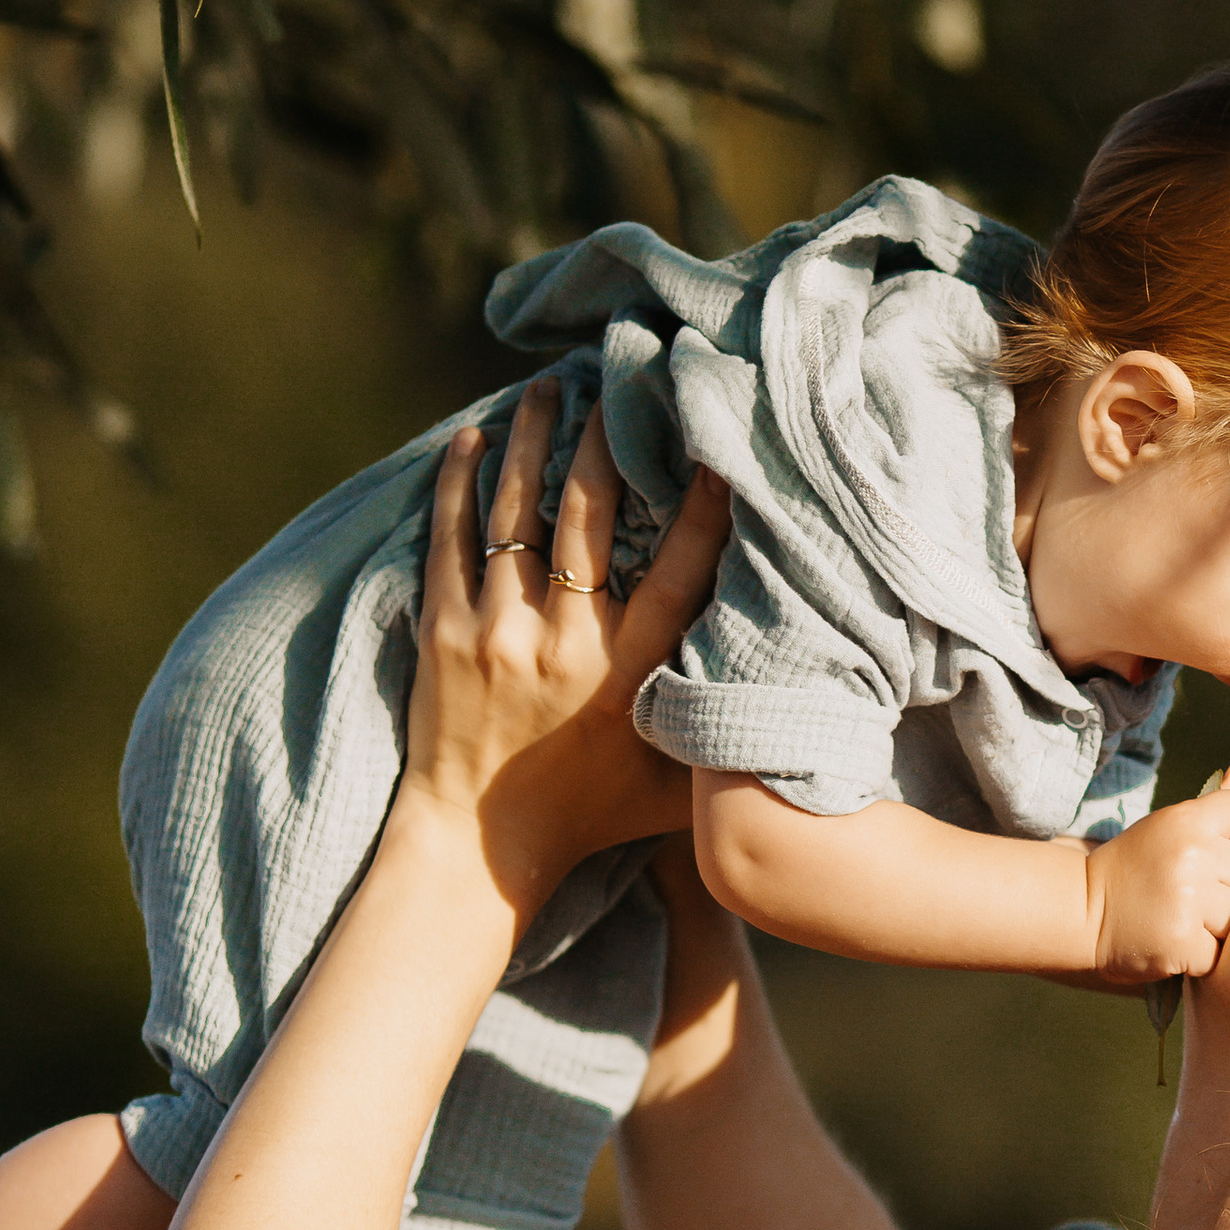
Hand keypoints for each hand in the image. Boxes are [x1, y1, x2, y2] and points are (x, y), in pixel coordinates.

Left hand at [399, 385, 725, 933]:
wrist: (476, 848)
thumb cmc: (589, 815)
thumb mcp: (672, 784)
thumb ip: (719, 729)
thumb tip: (785, 684)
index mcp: (627, 675)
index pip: (677, 573)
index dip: (701, 509)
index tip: (718, 451)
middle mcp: (563, 643)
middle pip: (589, 517)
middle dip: (604, 440)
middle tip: (617, 382)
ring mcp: (497, 632)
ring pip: (516, 512)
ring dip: (531, 440)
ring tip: (546, 387)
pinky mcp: (444, 631)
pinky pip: (449, 538)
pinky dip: (458, 483)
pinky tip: (469, 438)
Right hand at [1082, 768, 1229, 983]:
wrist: (1080, 912)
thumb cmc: (1133, 866)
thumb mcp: (1169, 826)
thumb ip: (1216, 806)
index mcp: (1189, 820)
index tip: (1224, 849)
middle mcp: (1191, 856)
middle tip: (1196, 893)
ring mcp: (1187, 902)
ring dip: (1221, 925)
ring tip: (1188, 920)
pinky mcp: (1182, 944)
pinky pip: (1222, 954)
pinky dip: (1205, 955)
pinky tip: (1179, 944)